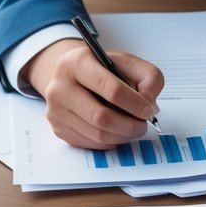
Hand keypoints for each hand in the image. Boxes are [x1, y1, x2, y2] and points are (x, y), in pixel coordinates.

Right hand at [23, 39, 163, 148]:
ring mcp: (56, 110)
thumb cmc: (101, 69)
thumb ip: (147, 76)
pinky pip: (91, 144)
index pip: (111, 89)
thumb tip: (148, 103)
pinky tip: (117, 131)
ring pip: (98, 134)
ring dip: (123, 136)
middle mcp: (60, 86)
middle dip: (129, 125)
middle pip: (101, 117)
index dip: (135, 104)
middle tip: (143, 125)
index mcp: (77, 62)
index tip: (148, 110)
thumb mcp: (127, 62)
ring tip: (133, 128)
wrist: (71, 76)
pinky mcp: (58, 129)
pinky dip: (110, 141)